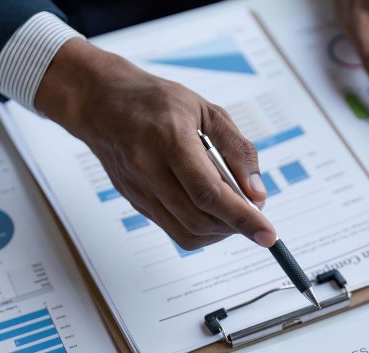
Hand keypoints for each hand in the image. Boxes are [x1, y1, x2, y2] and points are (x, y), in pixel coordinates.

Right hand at [35, 39, 275, 250]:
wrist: (100, 102)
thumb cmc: (155, 101)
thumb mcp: (206, 111)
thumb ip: (237, 151)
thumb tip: (257, 195)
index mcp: (170, 141)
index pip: (210, 193)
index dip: (243, 218)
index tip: (268, 235)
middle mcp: (150, 170)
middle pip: (200, 219)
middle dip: (235, 225)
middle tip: (253, 214)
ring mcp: (140, 190)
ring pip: (188, 232)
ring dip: (218, 231)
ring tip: (232, 212)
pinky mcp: (136, 202)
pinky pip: (174, 230)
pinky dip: (200, 229)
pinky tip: (210, 211)